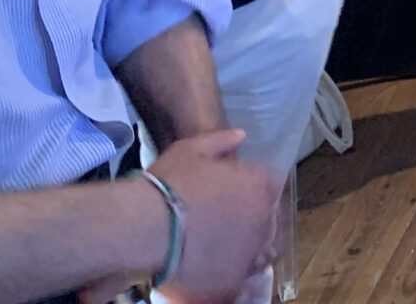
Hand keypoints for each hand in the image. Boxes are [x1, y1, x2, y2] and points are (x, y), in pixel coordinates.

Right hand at [128, 130, 280, 303]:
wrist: (146, 226)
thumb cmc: (169, 184)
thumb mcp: (192, 150)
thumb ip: (221, 141)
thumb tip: (241, 136)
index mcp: (258, 185)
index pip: (269, 185)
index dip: (253, 188)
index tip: (237, 193)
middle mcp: (262, 218)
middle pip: (269, 218)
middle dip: (254, 216)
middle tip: (228, 221)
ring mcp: (250, 251)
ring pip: (262, 249)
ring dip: (251, 245)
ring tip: (227, 246)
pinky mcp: (233, 279)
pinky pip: (243, 276)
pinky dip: (236, 270)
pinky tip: (220, 266)